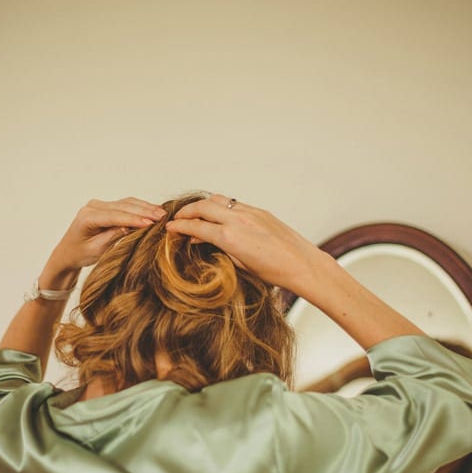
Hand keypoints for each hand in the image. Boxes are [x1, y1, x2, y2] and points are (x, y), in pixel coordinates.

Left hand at [42, 197, 166, 283]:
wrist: (69, 252)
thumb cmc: (80, 254)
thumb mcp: (97, 250)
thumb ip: (113, 236)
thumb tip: (131, 227)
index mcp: (87, 217)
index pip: (114, 216)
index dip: (134, 219)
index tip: (150, 223)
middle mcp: (93, 206)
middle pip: (123, 206)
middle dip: (144, 211)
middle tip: (163, 217)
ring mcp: (100, 204)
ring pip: (127, 203)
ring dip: (145, 207)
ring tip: (162, 213)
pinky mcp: (107, 206)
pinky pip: (126, 205)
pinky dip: (140, 208)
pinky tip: (153, 211)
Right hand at [166, 193, 324, 292]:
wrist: (302, 264)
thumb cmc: (274, 272)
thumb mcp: (239, 264)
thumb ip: (218, 248)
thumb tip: (201, 240)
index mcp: (230, 237)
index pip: (196, 226)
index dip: (179, 227)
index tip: (169, 228)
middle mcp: (238, 220)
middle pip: (203, 207)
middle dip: (187, 211)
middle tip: (177, 218)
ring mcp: (250, 213)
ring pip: (218, 200)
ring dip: (203, 205)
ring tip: (194, 213)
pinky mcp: (260, 211)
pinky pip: (233, 203)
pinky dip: (220, 206)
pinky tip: (217, 214)